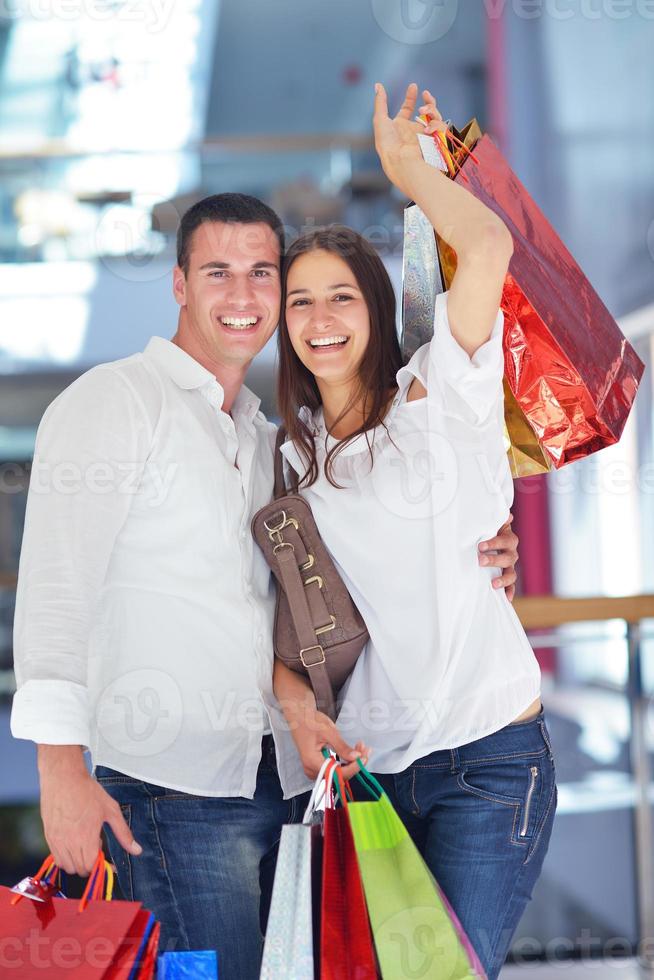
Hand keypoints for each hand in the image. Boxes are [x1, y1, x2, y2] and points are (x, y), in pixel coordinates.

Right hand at [39, 749, 141, 875]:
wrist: (63, 777)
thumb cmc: (88, 791)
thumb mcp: (111, 810)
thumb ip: (123, 833)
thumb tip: (137, 850)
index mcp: (85, 837)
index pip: (90, 867)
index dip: (99, 865)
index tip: (105, 859)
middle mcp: (68, 842)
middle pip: (79, 869)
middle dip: (90, 863)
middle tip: (95, 844)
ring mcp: (56, 840)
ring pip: (66, 866)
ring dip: (77, 862)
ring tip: (83, 843)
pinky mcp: (48, 836)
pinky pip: (56, 858)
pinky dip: (65, 857)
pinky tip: (73, 841)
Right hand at [284, 702, 369, 781]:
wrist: (298, 717)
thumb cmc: (310, 721)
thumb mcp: (328, 732)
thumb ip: (342, 747)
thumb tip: (357, 758)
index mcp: (312, 762)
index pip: (337, 773)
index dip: (353, 767)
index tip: (365, 757)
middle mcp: (311, 770)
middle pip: (338, 775)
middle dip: (354, 763)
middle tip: (365, 749)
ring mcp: (314, 769)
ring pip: (338, 772)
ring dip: (351, 762)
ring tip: (360, 747)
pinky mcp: (317, 766)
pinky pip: (334, 768)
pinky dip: (345, 761)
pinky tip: (353, 751)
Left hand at [373, 82, 447, 196]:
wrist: (400, 161)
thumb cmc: (388, 144)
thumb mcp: (380, 120)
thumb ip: (380, 102)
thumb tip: (377, 85)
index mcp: (400, 126)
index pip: (407, 108)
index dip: (410, 97)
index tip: (414, 86)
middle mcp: (413, 131)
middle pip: (427, 111)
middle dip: (430, 102)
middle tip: (426, 95)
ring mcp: (425, 136)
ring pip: (437, 117)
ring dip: (432, 109)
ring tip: (424, 111)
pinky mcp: (435, 141)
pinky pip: (442, 127)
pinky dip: (436, 125)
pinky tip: (427, 130)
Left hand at [478, 513, 518, 601]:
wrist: (488, 540)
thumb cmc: (487, 530)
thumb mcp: (491, 524)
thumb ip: (497, 519)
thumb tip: (508, 515)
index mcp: (509, 539)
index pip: (505, 541)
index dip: (494, 543)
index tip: (480, 546)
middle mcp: (511, 553)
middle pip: (508, 558)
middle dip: (494, 560)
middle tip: (480, 561)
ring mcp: (510, 566)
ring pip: (511, 574)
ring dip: (503, 579)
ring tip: (493, 584)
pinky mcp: (507, 576)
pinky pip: (511, 586)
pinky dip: (509, 592)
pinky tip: (506, 599)